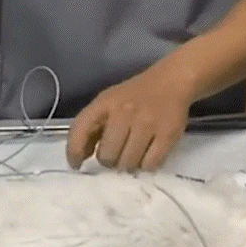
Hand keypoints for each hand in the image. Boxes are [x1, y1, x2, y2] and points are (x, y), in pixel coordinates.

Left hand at [66, 61, 193, 171]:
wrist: (172, 81)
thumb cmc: (134, 96)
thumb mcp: (107, 104)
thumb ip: (91, 128)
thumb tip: (79, 158)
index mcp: (105, 103)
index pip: (80, 130)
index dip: (73, 152)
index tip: (76, 165)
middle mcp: (124, 112)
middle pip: (106, 156)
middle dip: (109, 160)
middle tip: (117, 154)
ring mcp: (147, 124)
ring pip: (128, 163)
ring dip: (128, 164)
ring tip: (133, 154)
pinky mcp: (168, 135)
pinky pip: (150, 165)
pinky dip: (146, 165)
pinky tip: (148, 155)